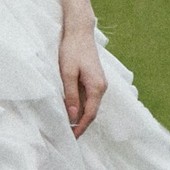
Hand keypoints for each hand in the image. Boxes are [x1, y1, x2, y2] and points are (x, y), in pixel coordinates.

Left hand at [59, 17, 106, 141]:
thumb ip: (70, 95)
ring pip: (90, 105)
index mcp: (97, 87)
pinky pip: (89, 98)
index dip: (80, 127)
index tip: (71, 138)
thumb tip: (72, 116)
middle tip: (68, 136)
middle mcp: (101, 87)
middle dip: (80, 125)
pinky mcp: (94, 79)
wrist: (79, 31)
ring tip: (68, 126)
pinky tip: (71, 109)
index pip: (89, 114)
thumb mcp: (67, 73)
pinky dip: (80, 106)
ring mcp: (99, 83)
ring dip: (80, 116)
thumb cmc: (72, 50)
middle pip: (91, 112)